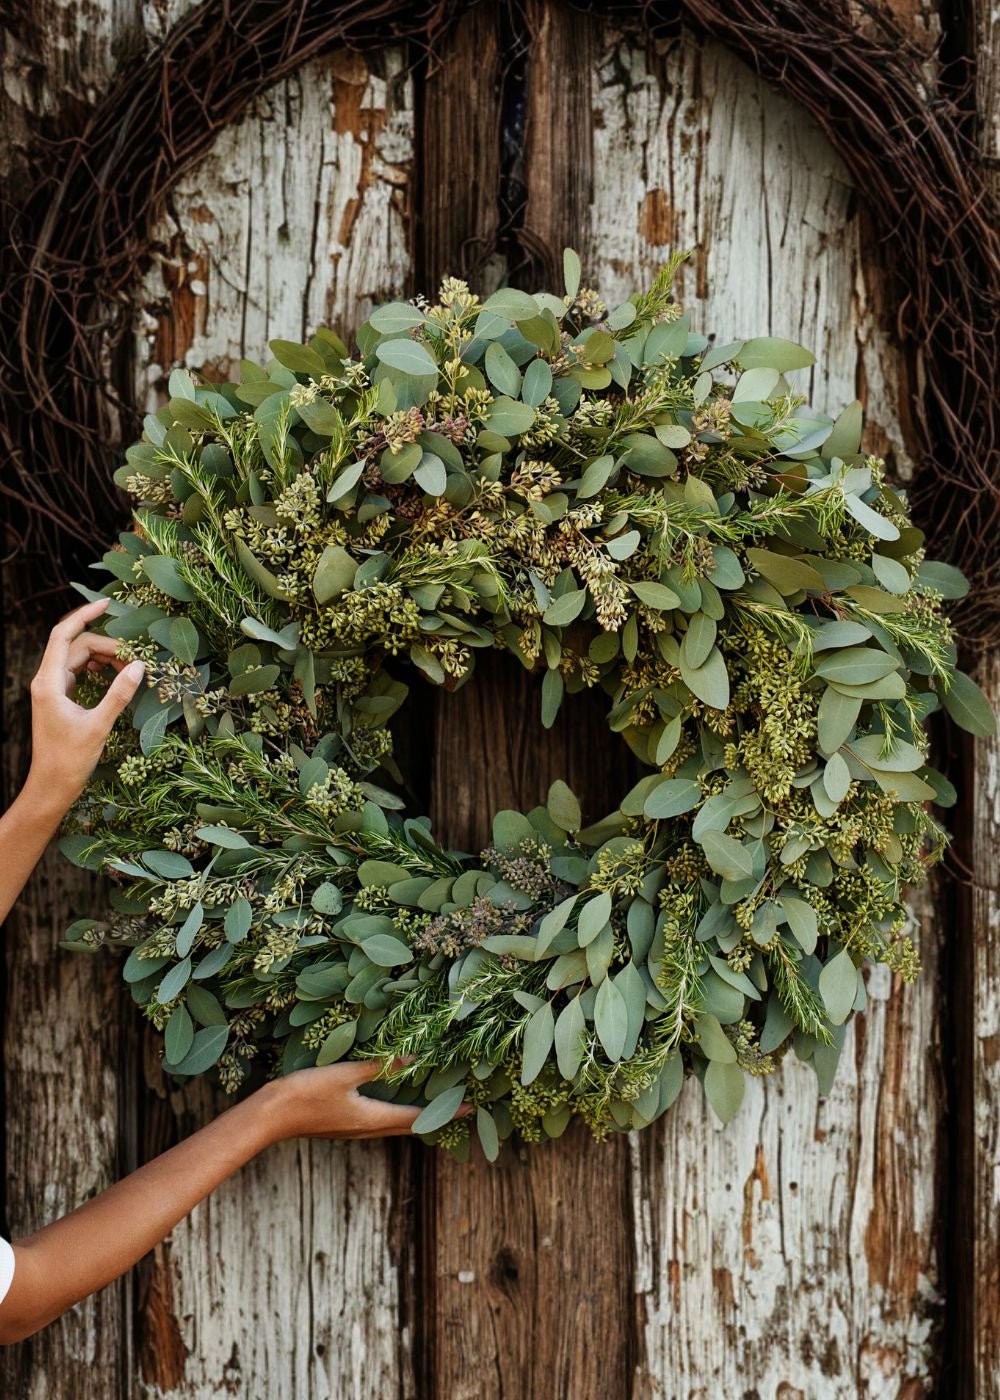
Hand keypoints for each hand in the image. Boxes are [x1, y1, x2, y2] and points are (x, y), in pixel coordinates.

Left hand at [26, 597, 145, 810]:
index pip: (64, 635)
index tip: (108, 603)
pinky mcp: (60, 698)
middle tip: (136, 659)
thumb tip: (139, 666)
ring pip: (80, 658)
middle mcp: (46, 680)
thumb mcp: (99, 725)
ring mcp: (52, 689)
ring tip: (130, 669)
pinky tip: (117, 676)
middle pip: (77, 646)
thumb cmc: (71, 759)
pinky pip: (80, 672)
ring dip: (105, 658)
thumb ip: (119, 693)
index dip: (85, 615)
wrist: (52, 785)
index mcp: (48, 682)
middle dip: (107, 646)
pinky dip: (99, 670)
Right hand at [258, 1059, 468, 1141]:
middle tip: (457, 1107)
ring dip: (415, 1115)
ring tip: (433, 1104)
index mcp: (372, 1119)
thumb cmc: (306, 1094)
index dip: (444, 1113)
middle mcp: (367, 1129)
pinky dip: (395, 1111)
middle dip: (434, 1116)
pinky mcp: (343, 1124)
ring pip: (393, 1124)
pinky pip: (379, 1120)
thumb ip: (377, 1067)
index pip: (417, 1118)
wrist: (269, 1117)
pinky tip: (392, 1100)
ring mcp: (354, 1129)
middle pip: (409, 1126)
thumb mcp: (344, 1074)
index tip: (469, 1110)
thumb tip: (411, 1058)